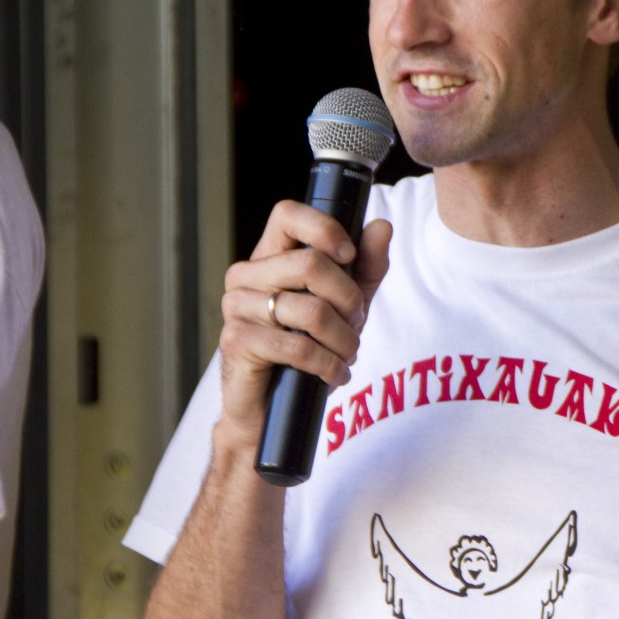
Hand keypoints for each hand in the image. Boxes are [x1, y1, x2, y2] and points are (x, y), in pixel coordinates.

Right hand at [215, 201, 392, 445]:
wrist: (272, 404)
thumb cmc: (309, 345)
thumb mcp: (348, 303)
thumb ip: (366, 266)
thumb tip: (381, 226)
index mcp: (271, 256)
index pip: (288, 214)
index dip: (324, 229)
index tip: (350, 255)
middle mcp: (247, 275)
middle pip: (311, 264)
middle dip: (350, 299)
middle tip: (357, 323)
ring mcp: (237, 306)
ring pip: (310, 310)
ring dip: (343, 338)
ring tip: (347, 353)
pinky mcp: (237, 340)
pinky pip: (297, 347)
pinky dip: (327, 364)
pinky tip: (335, 374)